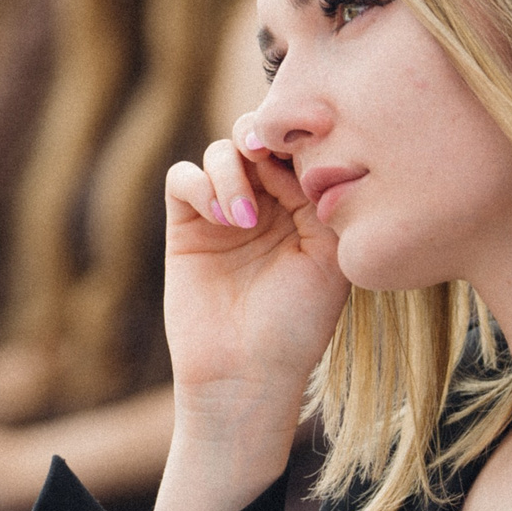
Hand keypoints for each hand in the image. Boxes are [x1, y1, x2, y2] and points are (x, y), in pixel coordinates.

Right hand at [161, 119, 350, 432]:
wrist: (245, 375)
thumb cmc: (297, 326)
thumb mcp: (328, 258)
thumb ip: (318, 198)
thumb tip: (299, 150)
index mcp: (305, 206)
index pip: (299, 148)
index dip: (299, 136)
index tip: (305, 141)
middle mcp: (265, 203)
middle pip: (257, 136)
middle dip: (262, 135)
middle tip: (265, 151)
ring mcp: (223, 212)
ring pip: (221, 150)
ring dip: (232, 170)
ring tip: (244, 217)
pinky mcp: (186, 226)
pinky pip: (183, 177)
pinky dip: (201, 185)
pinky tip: (223, 219)